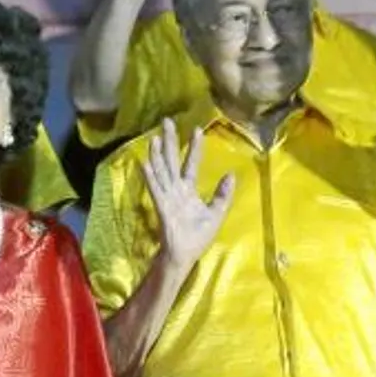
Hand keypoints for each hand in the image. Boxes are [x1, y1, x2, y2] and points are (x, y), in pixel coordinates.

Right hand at [143, 119, 232, 272]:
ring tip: (154, 138)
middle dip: (170, 141)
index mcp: (189, 191)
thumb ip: (222, 194)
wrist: (185, 255)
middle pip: (172, 161)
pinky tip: (145, 164)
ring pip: (161, 172)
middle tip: (167, 121)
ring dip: (157, 155)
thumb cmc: (198, 237)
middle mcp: (176, 190)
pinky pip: (156, 190)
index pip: (191, 164)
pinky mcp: (162, 208)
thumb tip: (230, 174)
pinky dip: (150, 177)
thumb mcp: (216, 213)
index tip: (197, 129)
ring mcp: (167, 198)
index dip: (194, 147)